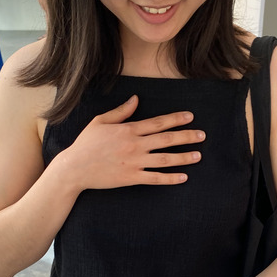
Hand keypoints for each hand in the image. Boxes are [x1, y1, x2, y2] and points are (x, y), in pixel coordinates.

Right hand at [60, 95, 204, 190]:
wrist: (74, 168)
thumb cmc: (86, 144)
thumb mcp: (101, 122)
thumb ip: (121, 111)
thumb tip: (136, 99)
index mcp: (128, 129)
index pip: (158, 122)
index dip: (176, 119)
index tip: (190, 117)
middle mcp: (135, 145)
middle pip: (167, 139)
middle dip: (187, 137)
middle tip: (202, 136)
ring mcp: (134, 162)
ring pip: (165, 159)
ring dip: (184, 157)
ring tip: (198, 155)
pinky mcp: (131, 178)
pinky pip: (155, 178)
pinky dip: (170, 178)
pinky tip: (183, 177)